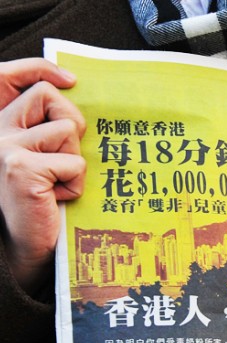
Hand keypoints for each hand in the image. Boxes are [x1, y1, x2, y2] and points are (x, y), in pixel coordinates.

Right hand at [0, 59, 85, 294]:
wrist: (29, 247)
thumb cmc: (46, 203)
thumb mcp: (47, 158)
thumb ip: (52, 128)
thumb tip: (78, 93)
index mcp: (2, 125)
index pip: (11, 76)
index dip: (41, 69)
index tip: (71, 80)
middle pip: (50, 96)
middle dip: (72, 123)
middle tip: (67, 156)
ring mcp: (6, 148)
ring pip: (68, 130)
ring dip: (76, 162)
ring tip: (58, 185)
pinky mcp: (21, 168)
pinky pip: (74, 163)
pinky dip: (76, 184)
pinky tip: (57, 199)